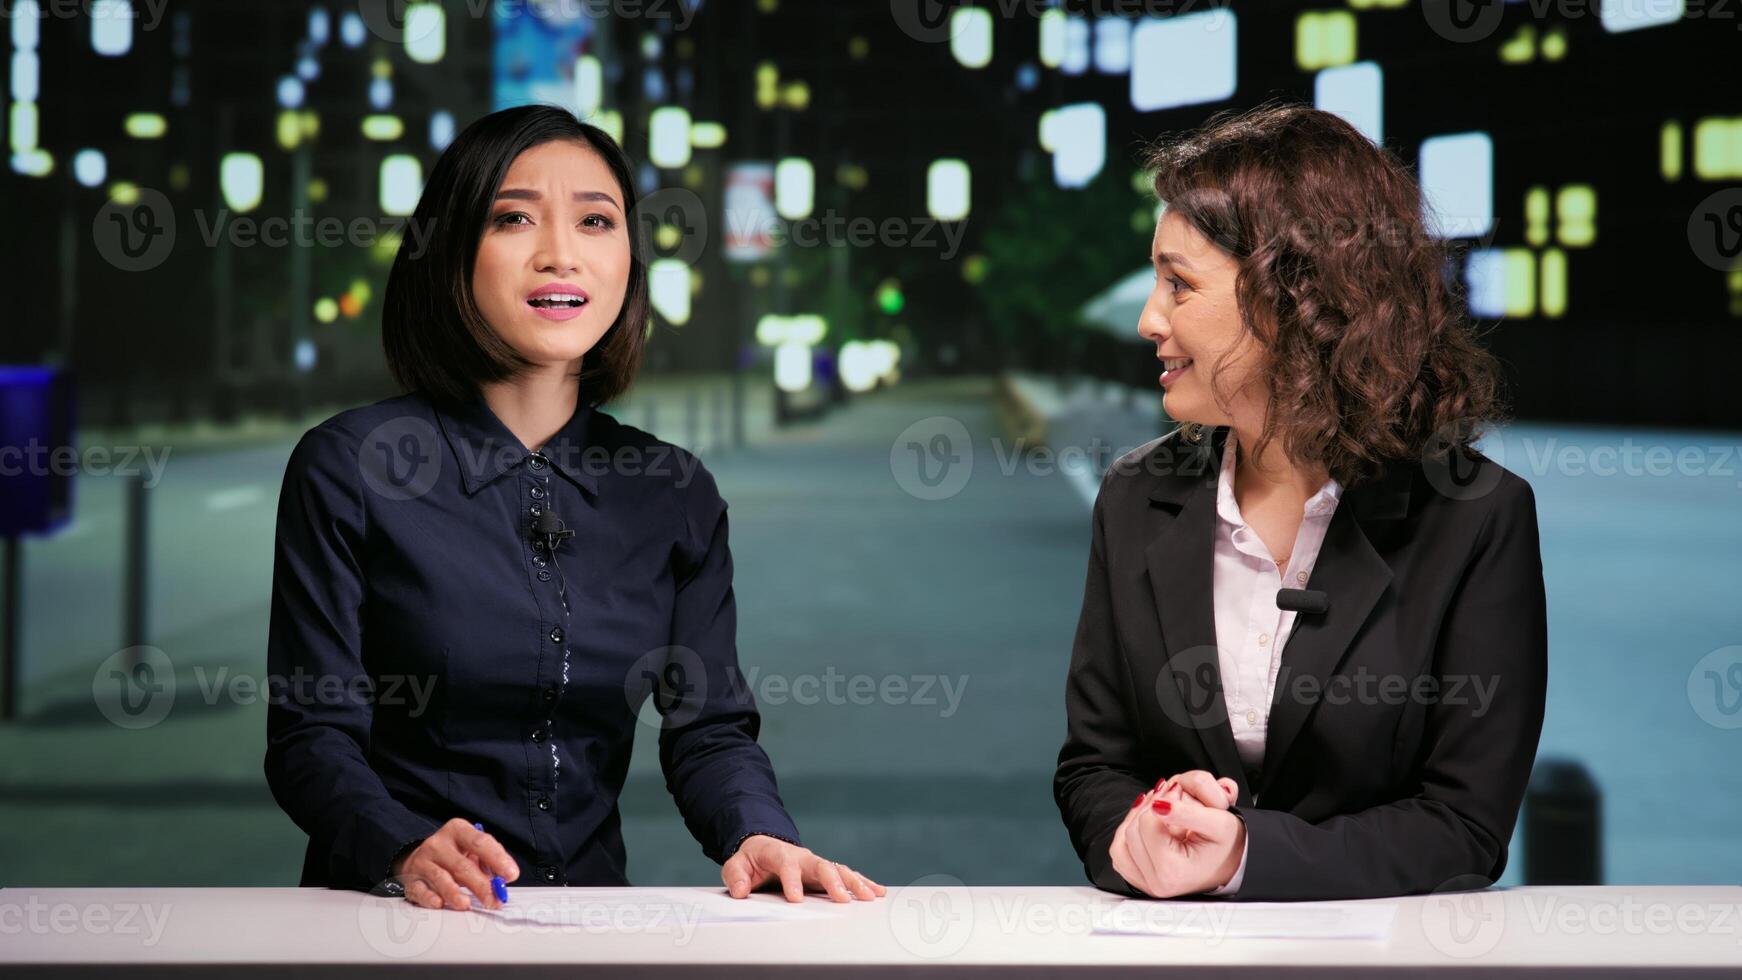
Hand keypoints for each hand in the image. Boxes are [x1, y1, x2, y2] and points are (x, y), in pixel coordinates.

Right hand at [391, 818, 519, 910]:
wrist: (420, 859)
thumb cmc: (454, 855)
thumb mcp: (472, 850)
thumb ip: (489, 862)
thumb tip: (504, 879)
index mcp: (458, 831)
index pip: (480, 842)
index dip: (497, 859)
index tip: (511, 874)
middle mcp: (438, 844)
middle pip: (462, 865)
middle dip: (481, 885)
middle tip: (494, 899)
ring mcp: (423, 862)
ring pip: (441, 878)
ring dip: (455, 893)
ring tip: (466, 904)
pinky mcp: (412, 880)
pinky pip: (420, 890)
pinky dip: (430, 898)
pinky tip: (440, 904)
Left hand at [721, 835, 885, 902]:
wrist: (765, 849)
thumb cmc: (752, 859)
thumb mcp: (737, 864)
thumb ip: (736, 875)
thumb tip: (740, 889)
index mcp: (780, 854)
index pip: (787, 865)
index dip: (792, 881)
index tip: (795, 899)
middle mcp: (803, 857)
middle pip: (821, 866)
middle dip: (833, 881)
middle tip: (842, 898)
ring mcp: (817, 864)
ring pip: (840, 870)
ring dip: (855, 883)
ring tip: (870, 896)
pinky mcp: (826, 873)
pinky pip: (847, 875)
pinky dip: (863, 882)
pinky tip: (878, 891)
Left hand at [1109, 773, 1244, 897]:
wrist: (1233, 861)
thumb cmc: (1228, 844)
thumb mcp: (1220, 822)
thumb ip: (1189, 812)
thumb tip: (1159, 805)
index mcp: (1173, 872)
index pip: (1148, 823)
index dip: (1163, 800)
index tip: (1180, 790)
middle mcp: (1156, 883)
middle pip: (1132, 831)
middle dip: (1150, 807)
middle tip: (1173, 796)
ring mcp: (1145, 883)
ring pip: (1121, 840)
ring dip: (1137, 818)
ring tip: (1160, 808)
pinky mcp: (1138, 877)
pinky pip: (1120, 850)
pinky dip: (1130, 832)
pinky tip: (1149, 823)